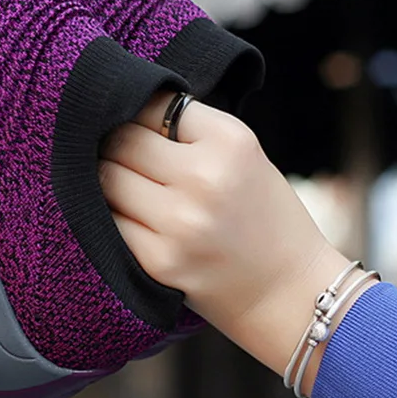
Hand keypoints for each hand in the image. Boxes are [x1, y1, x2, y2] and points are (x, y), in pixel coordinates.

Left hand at [100, 92, 372, 392]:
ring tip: (131, 186)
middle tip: (127, 156)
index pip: (154, 104)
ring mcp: (179, 222)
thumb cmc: (264, 215)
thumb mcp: (245, 155)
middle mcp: (204, 178)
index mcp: (230, 141)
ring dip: (110, 178)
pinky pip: (108, 220)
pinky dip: (111, 214)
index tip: (143, 125)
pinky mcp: (158, 260)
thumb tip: (126, 109)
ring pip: (107, 178)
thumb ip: (192, 130)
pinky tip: (133, 217)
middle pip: (123, 140)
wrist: (289, 293)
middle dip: (118, 143)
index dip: (143, 114)